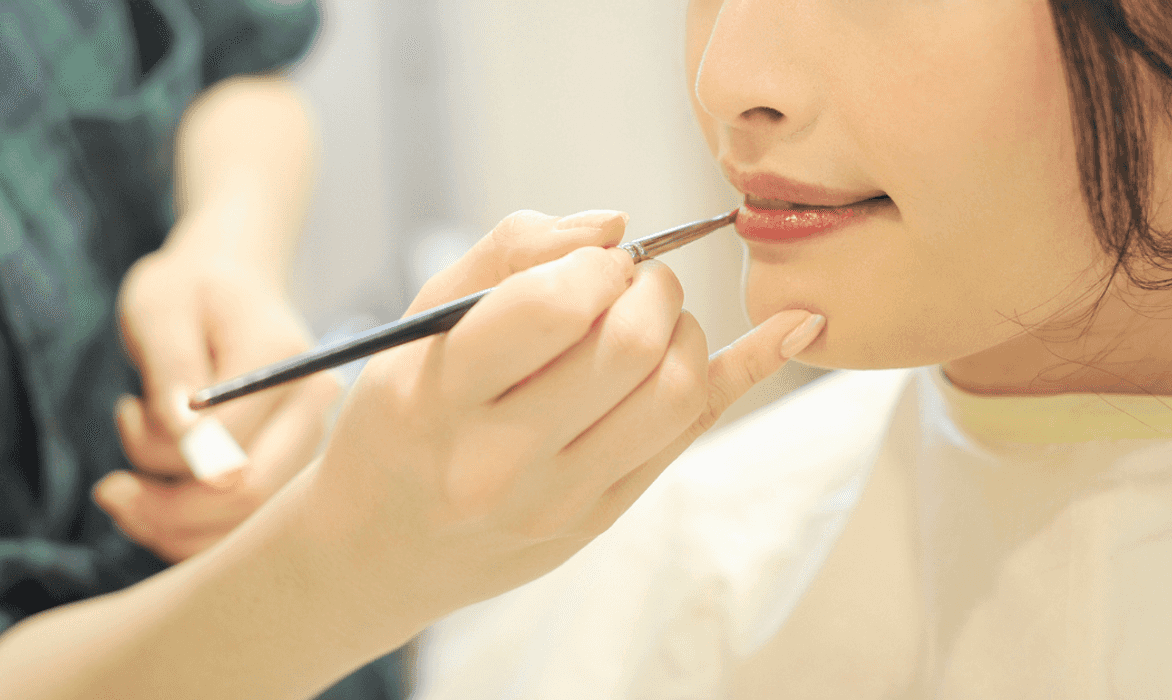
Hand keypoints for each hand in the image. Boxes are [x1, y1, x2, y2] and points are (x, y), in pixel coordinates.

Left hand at [94, 222, 339, 562]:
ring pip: (244, 525)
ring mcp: (308, 442)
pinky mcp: (291, 468)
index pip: (230, 442)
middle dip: (165, 509)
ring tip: (125, 488)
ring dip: (171, 527)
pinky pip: (242, 529)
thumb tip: (194, 450)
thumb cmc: (188, 291)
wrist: (229, 283)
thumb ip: (175, 375)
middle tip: (109, 488)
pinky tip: (154, 501)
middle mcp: (314, 408)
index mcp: (287, 362)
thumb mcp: (161, 312)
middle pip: (249, 496)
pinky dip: (189, 534)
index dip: (161, 453)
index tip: (125, 412)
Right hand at [309, 209, 823, 620]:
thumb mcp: (419, 323)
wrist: (380, 548)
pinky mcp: (602, 518)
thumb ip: (507, 254)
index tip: (587, 266)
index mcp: (442, 396)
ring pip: (678, 393)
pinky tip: (798, 328)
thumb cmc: (396, 418)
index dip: (592, 265)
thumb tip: (616, 227)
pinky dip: (750, 370)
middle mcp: (502, 460)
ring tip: (648, 320)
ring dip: (685, 328)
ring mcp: (560, 500)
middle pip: (632, 347)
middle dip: (651, 288)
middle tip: (627, 283)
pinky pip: (694, 436)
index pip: (553, 306)